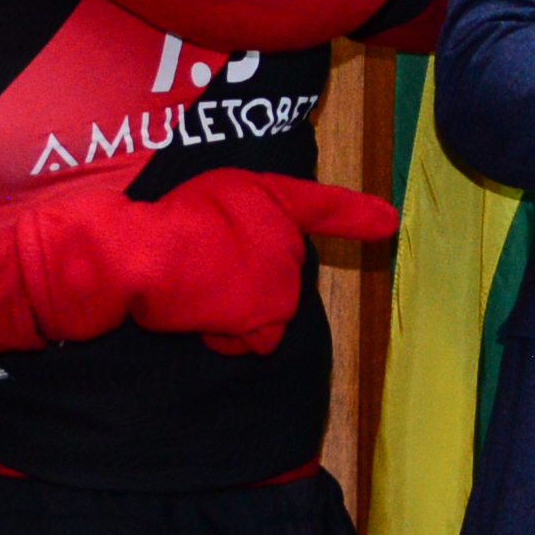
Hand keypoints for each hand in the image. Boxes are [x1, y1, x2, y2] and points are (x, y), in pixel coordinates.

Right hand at [20, 170, 395, 355]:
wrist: (145, 255)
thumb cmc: (168, 222)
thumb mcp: (211, 194)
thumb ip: (247, 215)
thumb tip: (251, 246)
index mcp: (275, 201)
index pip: (323, 207)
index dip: (358, 215)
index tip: (389, 223)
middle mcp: (289, 240)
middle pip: (279, 275)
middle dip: (247, 279)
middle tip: (204, 266)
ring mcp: (283, 281)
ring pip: (268, 311)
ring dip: (235, 310)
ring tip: (199, 288)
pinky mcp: (267, 317)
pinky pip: (254, 339)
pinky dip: (228, 336)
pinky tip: (200, 313)